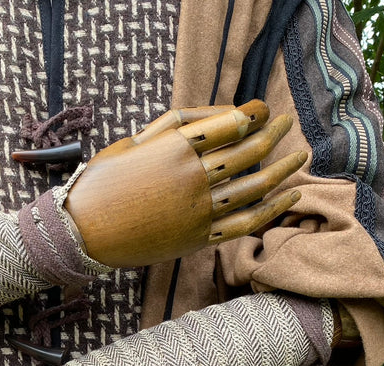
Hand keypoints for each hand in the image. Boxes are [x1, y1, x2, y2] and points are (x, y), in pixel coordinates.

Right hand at [65, 100, 305, 266]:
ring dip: (284, 169)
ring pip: (255, 187)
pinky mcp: (199, 239)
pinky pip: (246, 223)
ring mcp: (199, 211)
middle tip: (285, 124)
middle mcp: (194, 177)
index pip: (231, 124)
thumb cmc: (101, 183)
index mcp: (176, 148)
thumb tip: (216, 115)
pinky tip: (290, 196)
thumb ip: (174, 125)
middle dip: (273, 134)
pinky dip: (273, 209)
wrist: (82, 234)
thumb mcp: (132, 141)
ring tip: (300, 157)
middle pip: (249, 152)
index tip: (260, 110)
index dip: (252, 113)